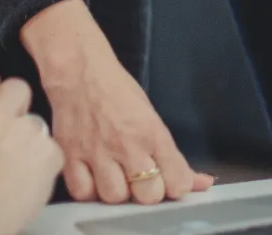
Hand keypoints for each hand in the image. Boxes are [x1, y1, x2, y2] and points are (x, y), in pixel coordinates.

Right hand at [0, 70, 63, 230]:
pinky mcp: (49, 151)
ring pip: (38, 122)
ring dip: (31, 139)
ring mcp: (27, 130)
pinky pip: (53, 151)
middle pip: (17, 88)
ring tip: (17, 167)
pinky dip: (46, 164)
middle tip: (11, 131)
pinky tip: (30, 181)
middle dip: (17, 104)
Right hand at [25, 1, 211, 203]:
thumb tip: (201, 182)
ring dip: (117, 192)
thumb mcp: (153, 118)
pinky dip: (89, 191)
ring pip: (115, 198)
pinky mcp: (70, 157)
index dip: (177, 187)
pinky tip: (93, 179)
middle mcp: (127, 146)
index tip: (170, 182)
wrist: (80, 72)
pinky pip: (82, 193)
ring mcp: (97, 154)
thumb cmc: (119, 91)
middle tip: (141, 180)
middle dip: (147, 193)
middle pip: (148, 196)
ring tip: (116, 178)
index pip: (177, 181)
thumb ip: (173, 155)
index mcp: (153, 134)